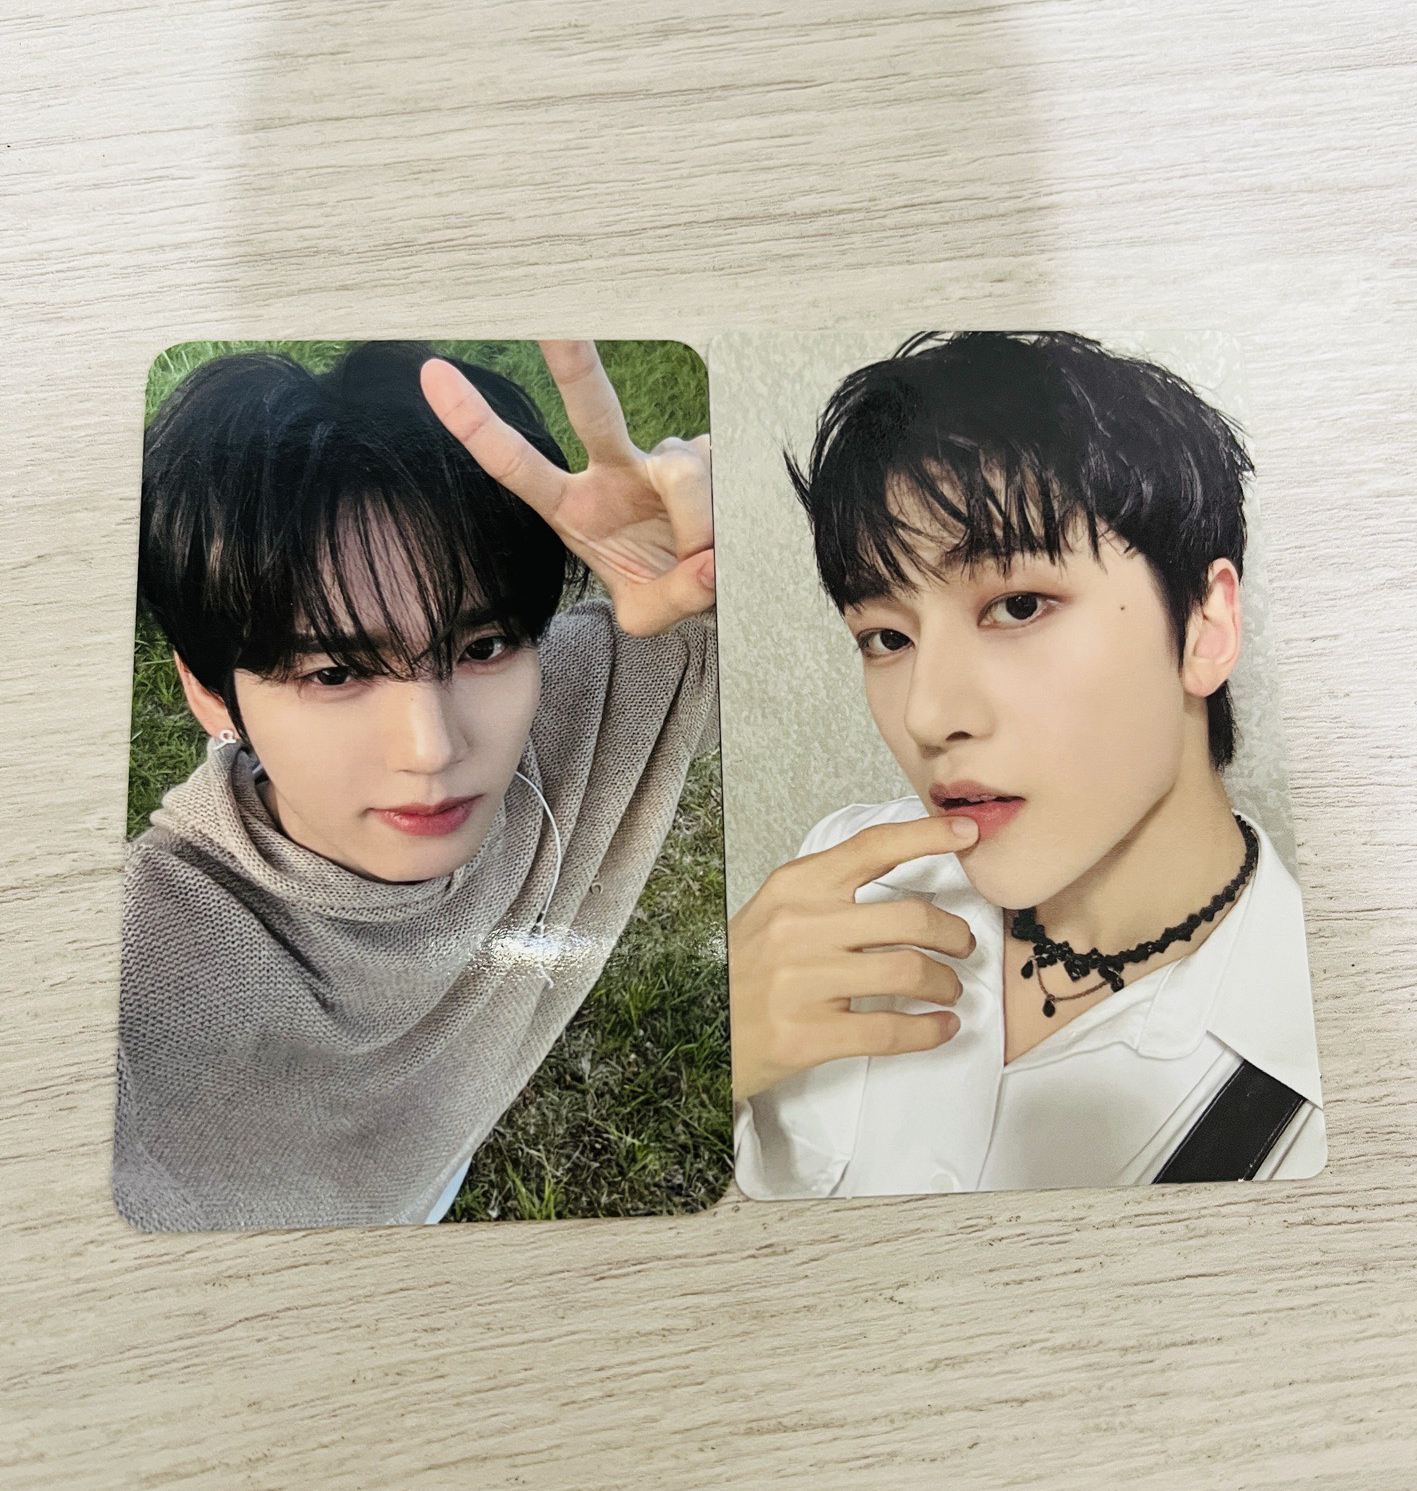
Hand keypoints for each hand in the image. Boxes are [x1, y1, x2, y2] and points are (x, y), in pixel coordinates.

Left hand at [420, 341, 713, 636]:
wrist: (715, 583)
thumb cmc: (665, 588)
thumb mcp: (650, 614)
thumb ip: (669, 598)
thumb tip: (706, 560)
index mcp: (575, 505)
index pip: (517, 463)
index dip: (476, 424)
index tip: (432, 374)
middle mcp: (616, 467)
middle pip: (593, 405)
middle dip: (571, 357)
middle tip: (552, 319)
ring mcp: (668, 455)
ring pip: (684, 476)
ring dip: (699, 531)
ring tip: (709, 566)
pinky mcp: (716, 454)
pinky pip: (725, 488)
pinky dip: (730, 527)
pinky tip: (736, 539)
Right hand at [729, 815, 980, 1101]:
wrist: (691, 1029)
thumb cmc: (742, 970)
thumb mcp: (775, 910)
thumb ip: (829, 890)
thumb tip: (904, 873)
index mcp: (795, 888)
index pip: (872, 847)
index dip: (928, 836)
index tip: (968, 832)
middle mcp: (800, 928)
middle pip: (911, 917)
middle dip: (955, 934)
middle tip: (963, 944)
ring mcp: (804, 983)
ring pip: (910, 972)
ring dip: (947, 983)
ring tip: (949, 989)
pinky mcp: (809, 1035)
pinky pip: (891, 1030)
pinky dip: (929, 1031)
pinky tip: (941, 1028)